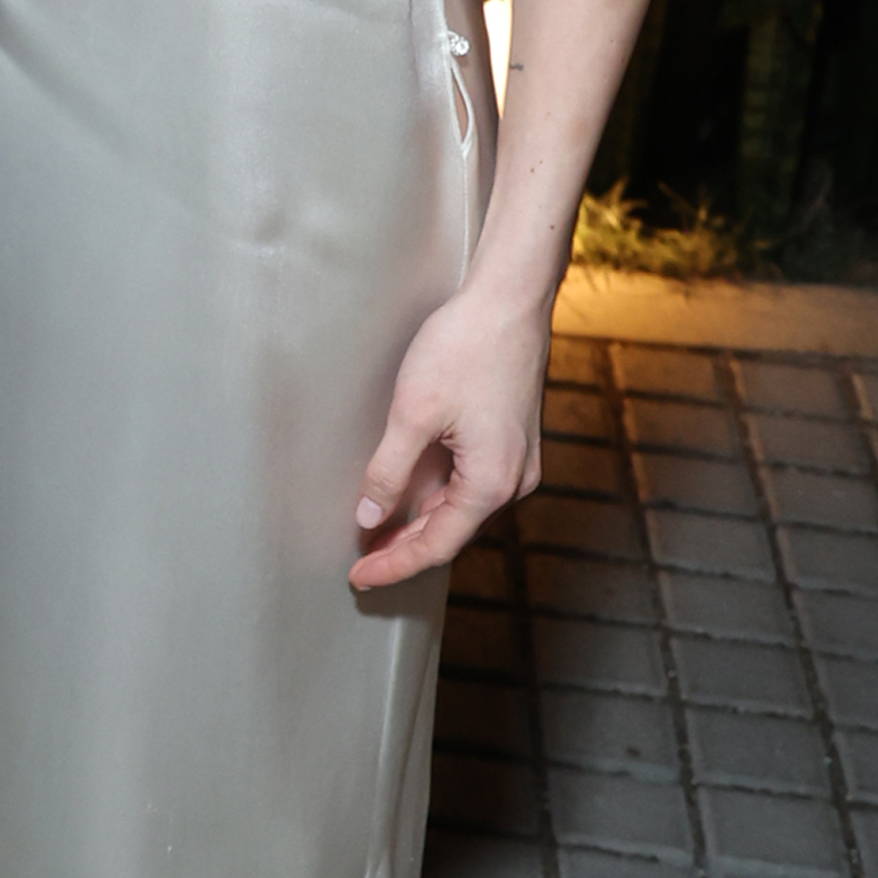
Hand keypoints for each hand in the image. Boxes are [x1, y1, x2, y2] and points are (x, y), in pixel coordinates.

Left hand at [349, 275, 552, 591]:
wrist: (510, 299)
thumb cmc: (467, 347)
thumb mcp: (413, 413)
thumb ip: (389, 471)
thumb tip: (369, 515)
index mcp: (492, 482)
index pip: (437, 546)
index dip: (394, 565)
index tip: (359, 578)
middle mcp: (514, 479)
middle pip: (451, 531)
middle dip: (404, 548)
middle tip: (360, 562)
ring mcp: (517, 459)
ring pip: (461, 507)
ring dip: (419, 521)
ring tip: (376, 532)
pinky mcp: (512, 439)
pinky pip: (470, 482)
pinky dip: (436, 494)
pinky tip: (408, 492)